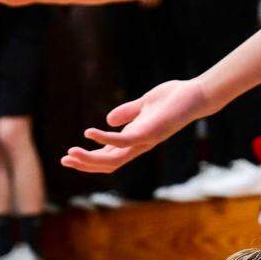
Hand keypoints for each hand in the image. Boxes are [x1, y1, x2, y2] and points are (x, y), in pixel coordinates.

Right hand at [62, 79, 209, 173]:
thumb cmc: (174, 99)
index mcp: (135, 140)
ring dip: (90, 159)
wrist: (196, 95)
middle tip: (64, 160)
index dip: (89, 158)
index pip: (108, 156)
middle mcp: (138, 145)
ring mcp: (143, 141)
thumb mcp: (144, 104)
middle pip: (107, 164)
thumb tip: (108, 119)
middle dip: (84, 164)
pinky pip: (121, 141)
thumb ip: (127, 112)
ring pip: (111, 160)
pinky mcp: (148, 133)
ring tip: (71, 153)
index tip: (69, 155)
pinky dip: (104, 139)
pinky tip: (89, 133)